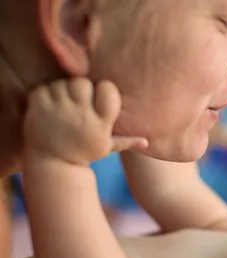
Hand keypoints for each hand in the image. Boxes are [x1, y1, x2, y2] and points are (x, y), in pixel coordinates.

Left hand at [23, 78, 146, 165]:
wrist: (52, 164)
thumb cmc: (82, 153)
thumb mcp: (106, 148)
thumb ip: (127, 141)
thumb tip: (147, 142)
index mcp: (100, 124)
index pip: (108, 91)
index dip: (105, 89)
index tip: (100, 97)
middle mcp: (80, 117)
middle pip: (84, 83)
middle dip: (82, 87)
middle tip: (79, 99)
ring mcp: (58, 111)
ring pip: (63, 83)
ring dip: (63, 90)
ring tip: (64, 104)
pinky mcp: (38, 107)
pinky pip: (44, 88)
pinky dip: (45, 94)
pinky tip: (49, 107)